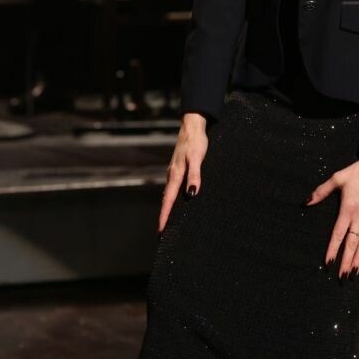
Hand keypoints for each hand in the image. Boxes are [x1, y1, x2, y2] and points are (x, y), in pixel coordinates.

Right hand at [158, 112, 208, 232]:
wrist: (192, 126)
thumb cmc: (196, 141)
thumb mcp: (197, 157)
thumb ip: (195, 175)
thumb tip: (192, 193)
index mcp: (176, 174)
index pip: (169, 200)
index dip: (164, 216)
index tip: (161, 230)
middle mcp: (172, 174)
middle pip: (167, 200)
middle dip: (164, 216)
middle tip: (162, 232)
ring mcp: (174, 171)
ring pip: (169, 194)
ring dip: (168, 207)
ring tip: (168, 221)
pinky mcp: (178, 168)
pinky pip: (173, 187)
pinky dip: (172, 197)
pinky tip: (176, 200)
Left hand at [306, 149, 358, 277]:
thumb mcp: (338, 178)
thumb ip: (321, 191)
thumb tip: (306, 202)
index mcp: (348, 209)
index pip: (338, 234)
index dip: (333, 249)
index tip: (328, 262)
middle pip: (352, 244)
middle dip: (347, 261)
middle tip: (342, 276)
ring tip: (354, 273)